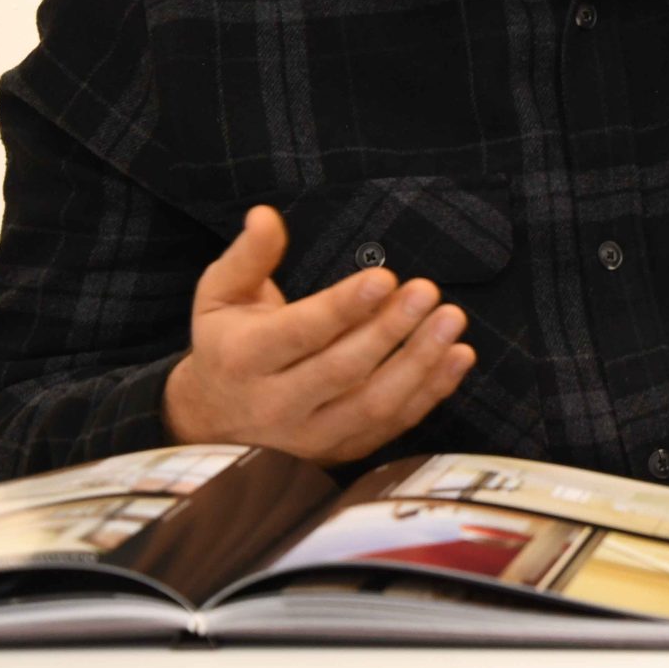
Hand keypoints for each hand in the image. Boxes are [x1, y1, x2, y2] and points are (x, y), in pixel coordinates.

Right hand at [161, 206, 475, 463]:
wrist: (210, 426)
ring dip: (420, 363)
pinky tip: (458, 357)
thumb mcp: (219, 297)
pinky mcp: (339, 452)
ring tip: (451, 320)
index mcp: (243, 358)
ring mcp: (309, 436)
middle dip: (390, 330)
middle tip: (429, 292)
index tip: (386, 278)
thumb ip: (247, 256)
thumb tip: (265, 215)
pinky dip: (430, 393)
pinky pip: (392, 426)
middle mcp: (275, 404)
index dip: (344, 307)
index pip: (299, 333)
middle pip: (342, 370)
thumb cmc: (225, 346)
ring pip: (373, 404)